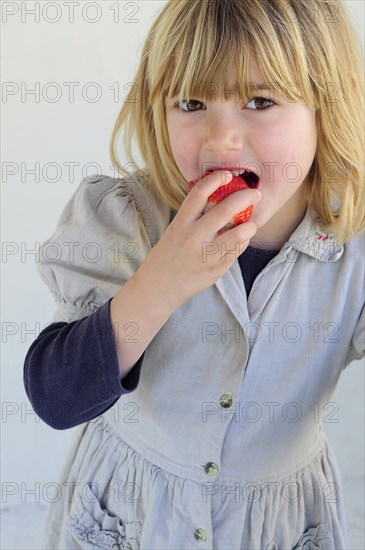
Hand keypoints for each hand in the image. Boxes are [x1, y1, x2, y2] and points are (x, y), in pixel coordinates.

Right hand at [133, 170, 261, 310]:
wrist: (156, 289)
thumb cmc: (166, 257)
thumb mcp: (174, 232)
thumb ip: (194, 219)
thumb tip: (220, 202)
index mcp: (180, 224)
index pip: (199, 193)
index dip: (215, 179)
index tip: (227, 174)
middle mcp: (193, 237)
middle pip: (226, 209)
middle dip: (246, 197)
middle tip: (256, 193)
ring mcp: (206, 255)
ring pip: (239, 233)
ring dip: (250, 226)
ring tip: (251, 224)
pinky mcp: (216, 270)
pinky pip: (236, 252)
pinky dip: (242, 244)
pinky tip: (240, 242)